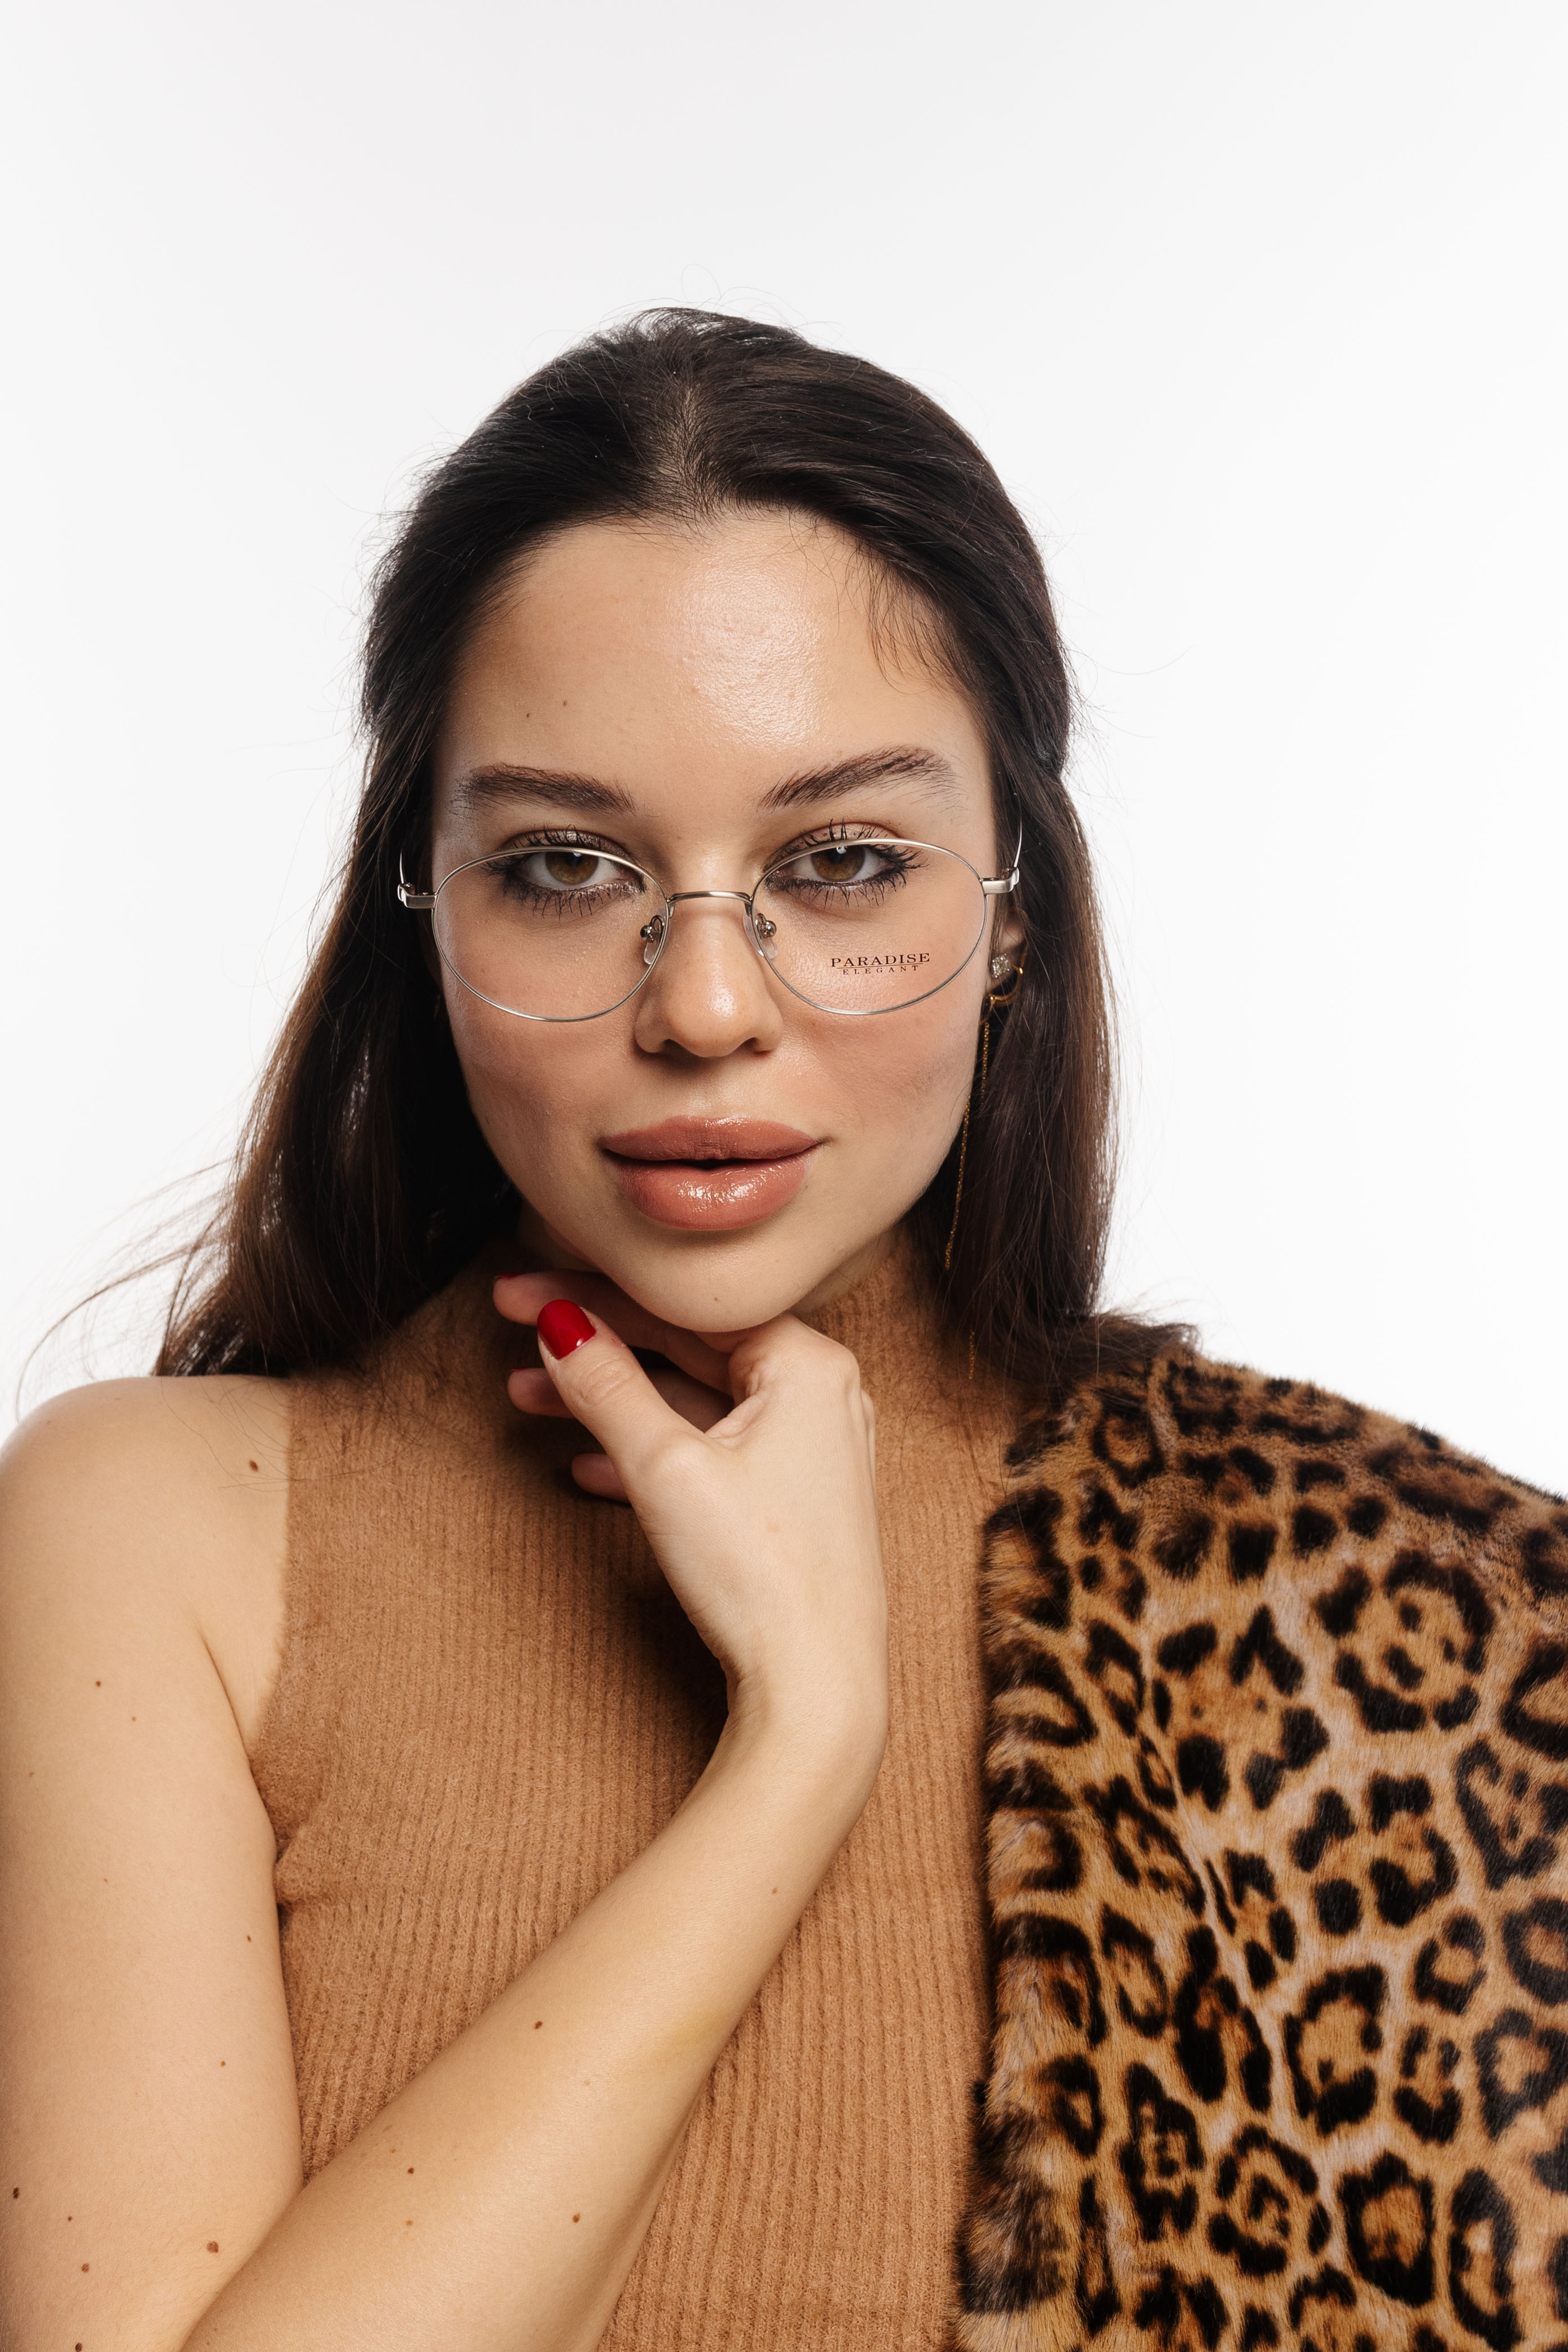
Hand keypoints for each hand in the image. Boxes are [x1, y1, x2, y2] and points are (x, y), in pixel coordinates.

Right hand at [493, 1272, 886, 1747]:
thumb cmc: (760, 1574)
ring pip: (691, 1401)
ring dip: (610, 1401)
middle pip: (686, 1345)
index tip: (519, 1288)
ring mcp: (809, 1448)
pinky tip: (584, 1465)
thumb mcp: (667, 1468)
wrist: (815, 1688)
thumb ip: (609, 1387)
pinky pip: (709, 1451)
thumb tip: (558, 1324)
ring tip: (528, 1396)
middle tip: (513, 1322)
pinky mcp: (791, 1497)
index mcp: (807, 1364)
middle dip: (594, 1343)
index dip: (591, 1292)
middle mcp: (820, 1393)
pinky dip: (648, 1452)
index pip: (683, 1305)